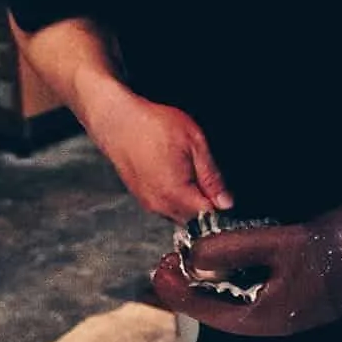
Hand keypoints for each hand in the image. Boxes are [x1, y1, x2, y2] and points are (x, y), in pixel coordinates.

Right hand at [81, 82, 232, 218]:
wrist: (116, 120)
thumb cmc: (153, 125)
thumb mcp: (194, 143)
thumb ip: (212, 176)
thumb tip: (226, 203)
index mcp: (176, 194)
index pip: (210, 218)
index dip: (222, 207)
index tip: (225, 192)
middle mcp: (161, 206)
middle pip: (195, 221)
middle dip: (207, 206)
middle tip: (210, 179)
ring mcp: (149, 204)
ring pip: (181, 215)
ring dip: (191, 202)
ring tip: (190, 174)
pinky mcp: (142, 198)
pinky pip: (167, 207)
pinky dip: (177, 198)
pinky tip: (176, 175)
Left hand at [151, 170, 341, 336]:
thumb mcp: (281, 244)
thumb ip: (232, 249)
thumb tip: (191, 257)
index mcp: (267, 319)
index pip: (207, 310)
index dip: (178, 288)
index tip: (158, 268)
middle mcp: (274, 317)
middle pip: (219, 304)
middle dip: (192, 281)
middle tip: (169, 256)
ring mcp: (287, 304)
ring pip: (237, 293)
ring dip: (214, 272)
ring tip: (192, 248)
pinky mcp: (298, 287)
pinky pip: (256, 282)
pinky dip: (237, 265)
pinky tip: (230, 246)